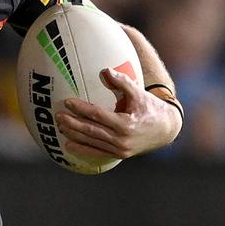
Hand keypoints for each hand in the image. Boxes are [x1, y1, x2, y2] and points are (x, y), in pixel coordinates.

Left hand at [55, 68, 181, 162]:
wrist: (166, 130)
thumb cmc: (151, 108)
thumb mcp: (139, 93)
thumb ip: (122, 82)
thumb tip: (105, 70)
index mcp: (126, 124)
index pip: (97, 115)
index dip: (81, 109)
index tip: (67, 102)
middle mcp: (121, 139)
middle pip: (91, 130)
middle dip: (72, 123)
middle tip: (57, 116)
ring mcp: (119, 149)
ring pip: (91, 142)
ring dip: (74, 135)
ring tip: (60, 126)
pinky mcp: (118, 155)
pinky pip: (97, 153)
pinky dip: (82, 150)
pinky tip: (68, 146)